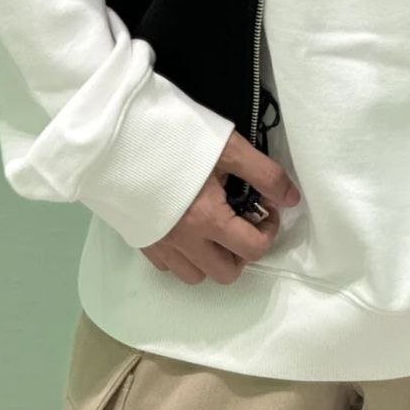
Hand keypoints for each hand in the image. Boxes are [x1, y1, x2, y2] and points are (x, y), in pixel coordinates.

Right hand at [140, 128, 300, 284]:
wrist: (117, 133)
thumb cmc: (176, 135)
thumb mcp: (229, 147)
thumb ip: (265, 175)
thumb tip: (292, 200)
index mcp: (208, 220)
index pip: (253, 249)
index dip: (269, 230)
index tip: (264, 207)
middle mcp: (183, 242)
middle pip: (226, 273)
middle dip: (242, 251)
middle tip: (241, 219)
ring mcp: (158, 244)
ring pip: (195, 276)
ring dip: (212, 258)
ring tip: (213, 225)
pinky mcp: (139, 239)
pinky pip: (167, 265)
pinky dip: (183, 255)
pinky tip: (185, 225)